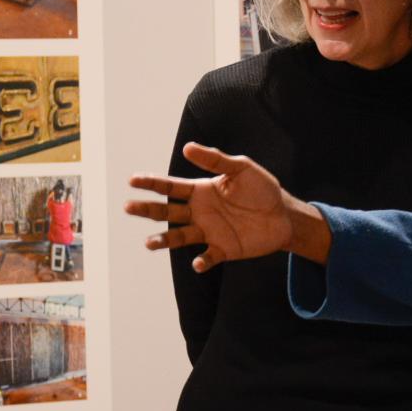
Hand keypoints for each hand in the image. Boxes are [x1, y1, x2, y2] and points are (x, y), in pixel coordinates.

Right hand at [125, 143, 328, 271]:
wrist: (283, 215)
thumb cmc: (262, 188)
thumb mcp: (241, 168)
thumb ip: (216, 159)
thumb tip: (187, 148)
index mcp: (201, 191)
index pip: (170, 186)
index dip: (151, 183)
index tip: (132, 180)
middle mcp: (200, 212)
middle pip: (167, 212)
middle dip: (147, 210)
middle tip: (127, 207)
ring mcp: (209, 232)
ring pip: (179, 237)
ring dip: (163, 241)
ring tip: (149, 243)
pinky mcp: (223, 249)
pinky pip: (207, 257)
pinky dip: (201, 261)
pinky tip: (198, 262)